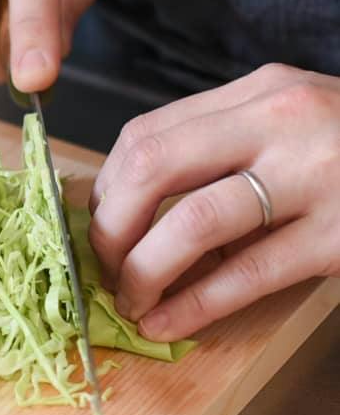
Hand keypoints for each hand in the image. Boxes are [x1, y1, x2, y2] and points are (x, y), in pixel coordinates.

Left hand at [89, 64, 339, 339]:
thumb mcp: (290, 127)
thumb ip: (218, 151)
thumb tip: (126, 214)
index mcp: (259, 92)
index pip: (146, 135)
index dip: (106, 191)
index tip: (98, 229)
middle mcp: (283, 121)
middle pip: (152, 168)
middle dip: (110, 228)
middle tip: (104, 268)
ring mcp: (316, 176)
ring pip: (192, 223)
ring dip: (143, 272)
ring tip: (131, 302)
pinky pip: (246, 274)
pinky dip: (193, 305)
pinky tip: (168, 322)